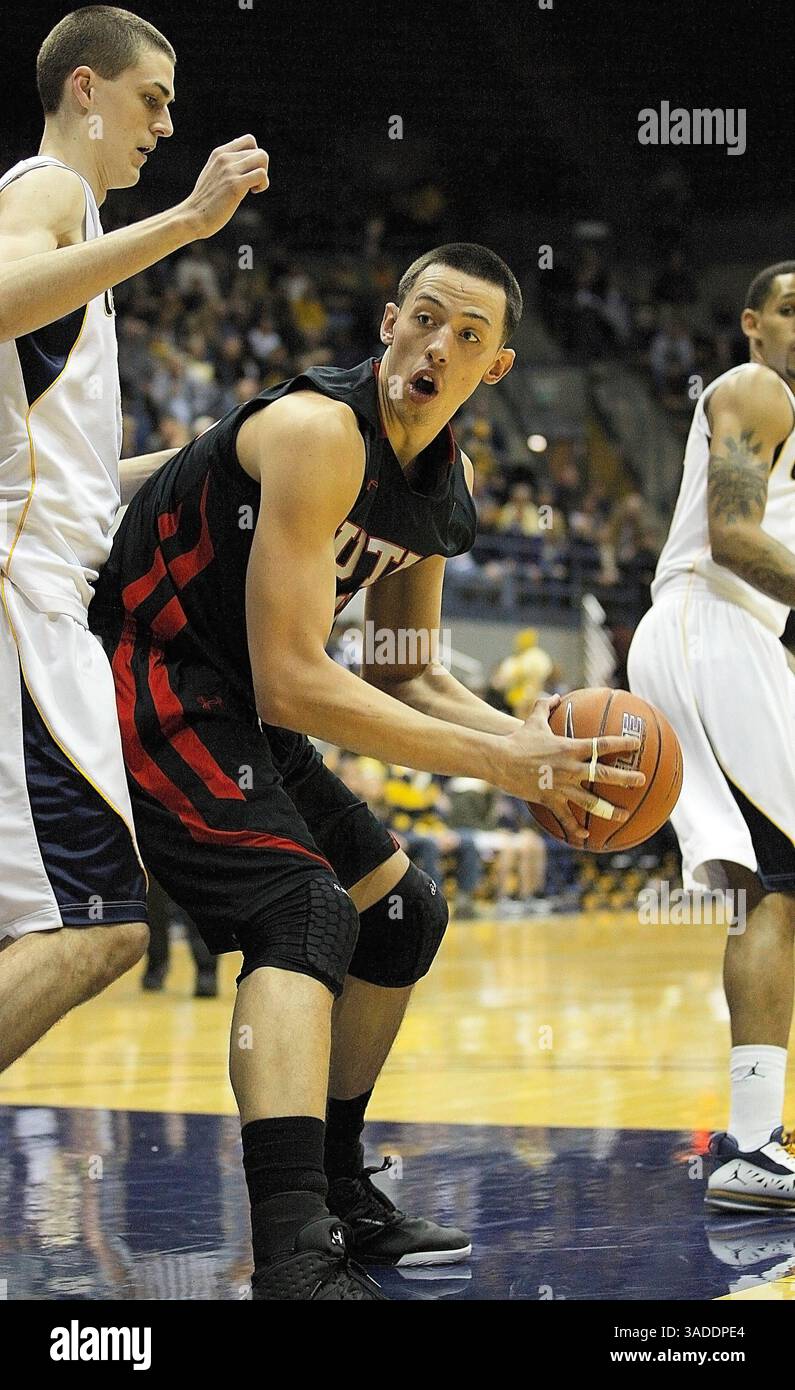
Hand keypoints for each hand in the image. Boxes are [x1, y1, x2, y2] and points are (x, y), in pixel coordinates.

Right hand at [181, 135, 269, 239]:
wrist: (193, 217)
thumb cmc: (205, 200)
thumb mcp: (212, 173)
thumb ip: (225, 161)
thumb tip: (238, 147)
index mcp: (219, 153)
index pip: (249, 140)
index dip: (255, 155)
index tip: (249, 171)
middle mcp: (224, 158)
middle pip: (259, 151)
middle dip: (262, 168)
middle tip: (252, 183)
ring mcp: (229, 170)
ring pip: (262, 158)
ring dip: (264, 175)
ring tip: (253, 187)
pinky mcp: (235, 185)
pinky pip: (261, 174)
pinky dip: (263, 184)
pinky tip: (253, 192)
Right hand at [497, 693, 645, 844]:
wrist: (500, 760)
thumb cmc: (518, 738)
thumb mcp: (533, 719)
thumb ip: (545, 705)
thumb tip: (555, 696)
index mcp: (570, 748)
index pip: (602, 745)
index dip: (622, 743)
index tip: (637, 744)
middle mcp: (570, 768)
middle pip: (603, 774)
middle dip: (625, 778)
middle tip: (641, 780)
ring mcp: (561, 786)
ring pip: (590, 801)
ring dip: (609, 809)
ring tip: (625, 815)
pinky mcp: (549, 800)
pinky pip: (565, 817)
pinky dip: (575, 828)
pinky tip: (586, 837)